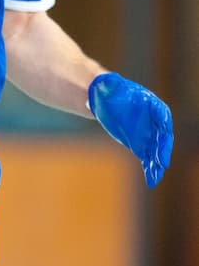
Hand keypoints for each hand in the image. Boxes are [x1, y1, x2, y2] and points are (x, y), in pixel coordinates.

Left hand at [88, 72, 172, 188]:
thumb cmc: (107, 89)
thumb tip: (100, 87)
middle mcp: (152, 119)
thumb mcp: (107, 86)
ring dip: (157, 162)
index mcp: (149, 103)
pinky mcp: (138, 142)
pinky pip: (147, 156)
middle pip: (161, 135)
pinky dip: (149, 167)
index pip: (161, 115)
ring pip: (156, 149)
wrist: (104, 98)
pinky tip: (151, 179)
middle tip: (162, 162)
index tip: (164, 136)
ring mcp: (147, 132)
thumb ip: (108, 87)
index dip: (163, 127)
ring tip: (157, 176)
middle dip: (162, 149)